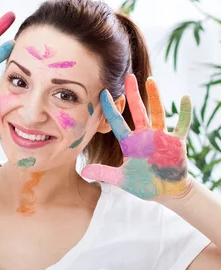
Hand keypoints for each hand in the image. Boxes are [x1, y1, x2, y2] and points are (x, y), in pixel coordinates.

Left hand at [81, 75, 191, 200]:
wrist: (165, 192)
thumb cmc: (143, 184)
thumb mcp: (121, 179)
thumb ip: (104, 173)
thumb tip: (84, 171)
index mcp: (130, 143)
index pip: (117, 122)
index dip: (110, 108)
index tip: (103, 93)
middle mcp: (144, 136)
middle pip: (137, 111)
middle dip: (132, 94)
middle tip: (128, 76)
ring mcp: (161, 137)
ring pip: (158, 113)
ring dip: (155, 96)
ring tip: (150, 80)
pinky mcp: (176, 142)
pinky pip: (182, 124)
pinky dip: (184, 111)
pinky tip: (184, 97)